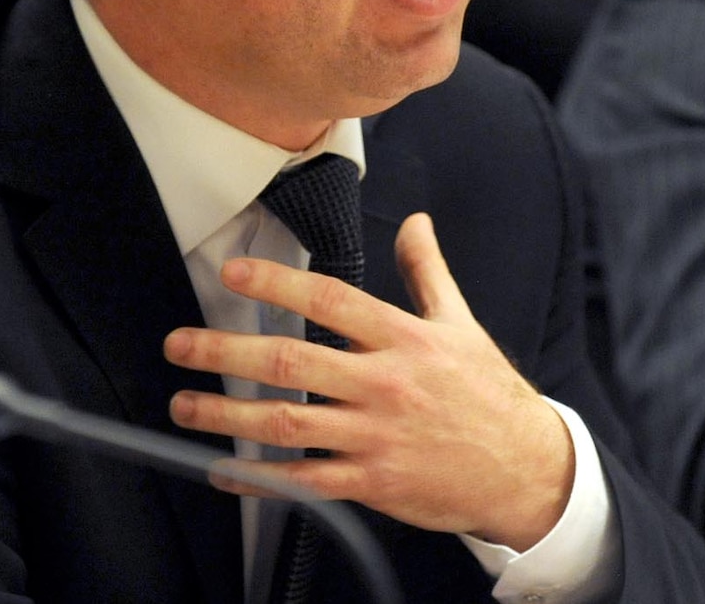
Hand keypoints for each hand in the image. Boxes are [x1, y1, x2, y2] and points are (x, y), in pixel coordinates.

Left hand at [163, 212, 573, 549]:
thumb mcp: (461, 323)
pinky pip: (307, 481)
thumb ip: (427, 270)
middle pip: (293, 362)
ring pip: (289, 423)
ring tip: (183, 404)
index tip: (233, 272)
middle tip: (179, 344)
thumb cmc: (488, 392)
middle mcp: (384, 385)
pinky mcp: (374, 483)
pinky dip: (262, 478)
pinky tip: (224, 471)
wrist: (525, 470)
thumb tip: (416, 221)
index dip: (278, 284)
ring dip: (227, 415)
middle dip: (226, 352)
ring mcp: (375, 437)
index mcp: (403, 339)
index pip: (330, 301)